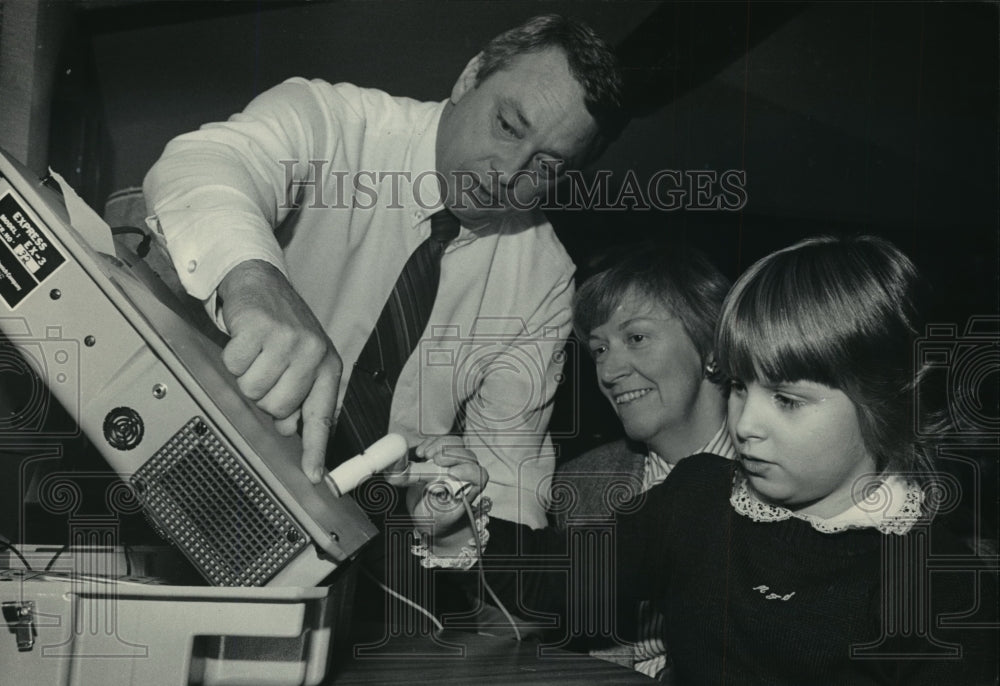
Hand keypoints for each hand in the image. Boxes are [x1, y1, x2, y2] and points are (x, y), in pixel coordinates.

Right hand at [218, 259, 340, 482]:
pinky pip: (235, 365)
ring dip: (245, 375)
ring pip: (253, 389)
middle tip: (265, 370)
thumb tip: (288, 428)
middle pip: (277, 407)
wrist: (260, 281)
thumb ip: (300, 394)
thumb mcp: (302, 359)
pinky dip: (232, 356)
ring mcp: (288, 340)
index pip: (321, 415)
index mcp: (328, 365)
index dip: (314, 448)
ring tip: (256, 353)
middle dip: (263, 395)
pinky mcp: (260, 328)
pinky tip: (244, 340)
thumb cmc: (281, 326)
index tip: (312, 476)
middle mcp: (313, 353)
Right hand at [406, 436, 487, 547]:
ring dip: (440, 445)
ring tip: (425, 455)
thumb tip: (438, 486)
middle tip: (434, 460)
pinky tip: (420, 453)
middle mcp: (467, 472)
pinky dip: (430, 443)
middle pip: (467, 455)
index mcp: (472, 488)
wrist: (426, 513)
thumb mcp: (438, 515)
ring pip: (456, 444)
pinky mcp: (442, 454)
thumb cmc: (436, 517)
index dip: (467, 471)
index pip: (478, 474)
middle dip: (451, 455)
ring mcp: (455, 461)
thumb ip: (440, 502)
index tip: (451, 474)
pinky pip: (441, 441)